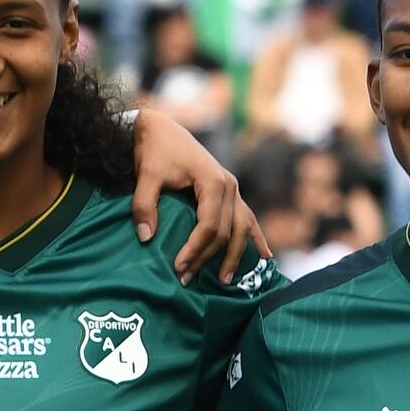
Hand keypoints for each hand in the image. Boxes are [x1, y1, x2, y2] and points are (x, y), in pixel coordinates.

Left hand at [129, 107, 264, 285]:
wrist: (161, 129)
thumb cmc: (154, 150)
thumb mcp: (146, 175)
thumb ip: (144, 205)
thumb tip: (146, 237)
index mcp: (213, 182)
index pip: (210, 226)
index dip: (195, 249)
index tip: (178, 267)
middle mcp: (229, 186)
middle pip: (226, 232)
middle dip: (208, 259)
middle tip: (186, 280)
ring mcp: (232, 189)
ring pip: (241, 228)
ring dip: (234, 256)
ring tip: (224, 281)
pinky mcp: (229, 192)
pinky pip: (246, 218)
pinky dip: (255, 237)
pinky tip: (265, 256)